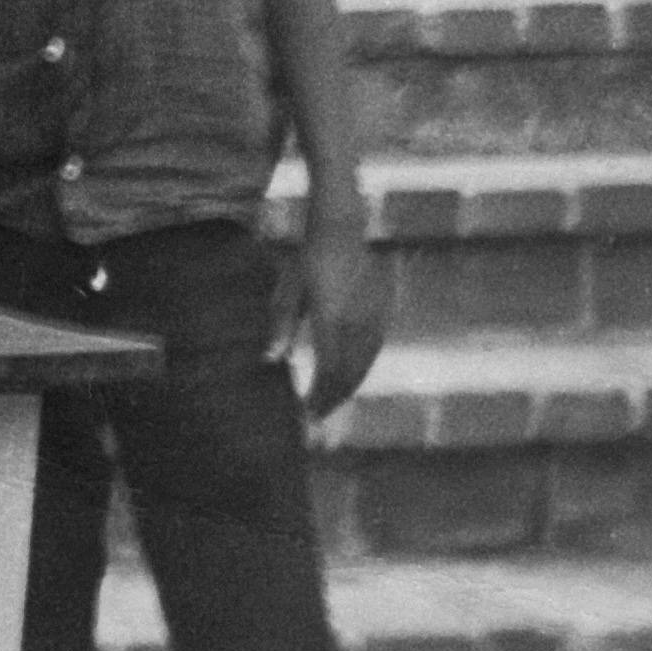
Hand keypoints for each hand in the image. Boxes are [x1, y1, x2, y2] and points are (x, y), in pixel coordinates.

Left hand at [296, 216, 387, 416]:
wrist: (341, 233)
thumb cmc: (307, 261)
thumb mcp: (288, 291)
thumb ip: (281, 325)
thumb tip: (269, 359)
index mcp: (332, 318)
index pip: (329, 370)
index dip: (320, 396)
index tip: (308, 414)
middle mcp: (356, 322)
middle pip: (350, 374)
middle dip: (334, 399)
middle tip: (317, 417)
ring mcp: (372, 318)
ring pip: (364, 365)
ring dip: (348, 387)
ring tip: (331, 403)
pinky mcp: (381, 313)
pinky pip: (373, 350)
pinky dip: (360, 369)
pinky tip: (349, 378)